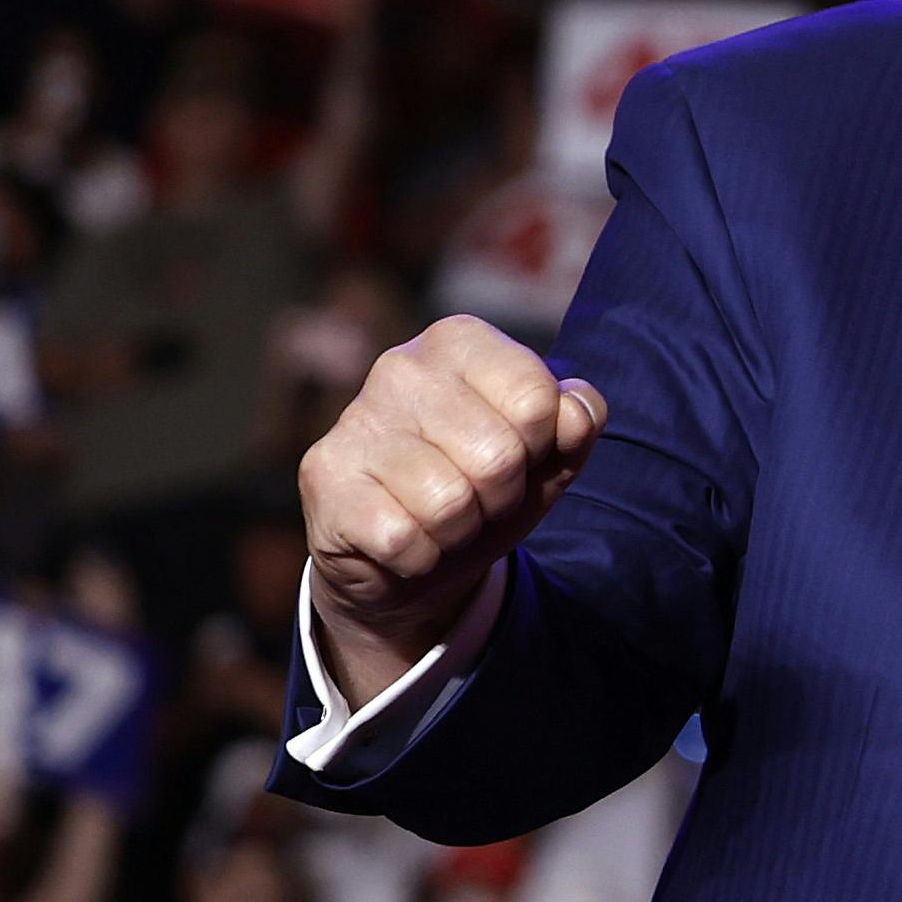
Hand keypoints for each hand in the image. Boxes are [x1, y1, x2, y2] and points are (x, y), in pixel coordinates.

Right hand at [299, 317, 604, 697]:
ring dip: (459, 530)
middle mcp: (399, 366)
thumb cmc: (487, 489)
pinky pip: (403, 539)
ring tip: (441, 518)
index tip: (520, 454)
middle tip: (477, 497)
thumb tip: (576, 412)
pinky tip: (402, 539)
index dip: (543, 447)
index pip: (537, 399)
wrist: (411, 559)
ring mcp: (354, 420)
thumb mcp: (550, 455)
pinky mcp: (322, 477)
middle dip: (501, 496)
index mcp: (459, 341)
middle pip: (499, 454)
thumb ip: (579, 423)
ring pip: (449, 502)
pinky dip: (419, 556)